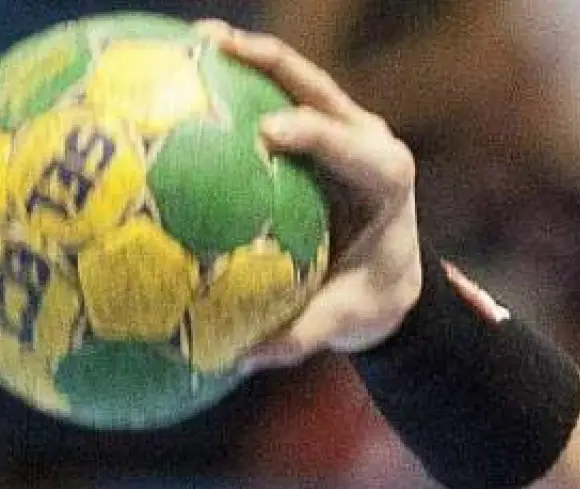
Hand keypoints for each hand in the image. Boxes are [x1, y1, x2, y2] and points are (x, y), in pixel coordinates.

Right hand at [195, 20, 422, 371]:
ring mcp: (343, 127)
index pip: (349, 145)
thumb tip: (241, 358)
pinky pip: (275, 98)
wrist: (395, 278)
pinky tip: (184, 79)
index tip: (267, 133)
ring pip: (294, 78)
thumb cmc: (370, 298)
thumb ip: (300, 338)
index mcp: (386, 179)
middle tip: (216, 46)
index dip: (311, 133)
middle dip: (268, 62)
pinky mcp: (320, 128)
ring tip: (192, 39)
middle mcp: (367, 140)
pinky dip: (236, 84)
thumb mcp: (345, 323)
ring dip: (247, 55)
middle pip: (317, 87)